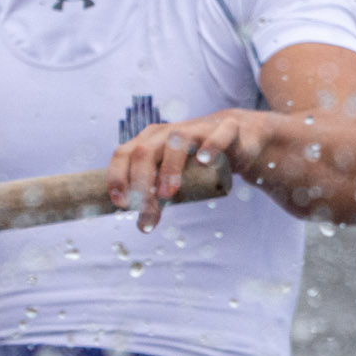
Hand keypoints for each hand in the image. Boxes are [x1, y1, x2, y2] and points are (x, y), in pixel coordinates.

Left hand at [108, 109, 271, 230]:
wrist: (237, 141)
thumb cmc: (196, 162)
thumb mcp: (173, 181)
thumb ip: (156, 201)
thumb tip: (143, 226)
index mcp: (149, 141)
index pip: (123, 154)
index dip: (118, 177)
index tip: (122, 203)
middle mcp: (168, 132)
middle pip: (145, 151)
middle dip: (141, 182)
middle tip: (146, 210)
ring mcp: (196, 128)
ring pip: (176, 141)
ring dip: (169, 168)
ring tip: (168, 194)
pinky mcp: (225, 130)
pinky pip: (218, 135)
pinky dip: (210, 146)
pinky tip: (204, 160)